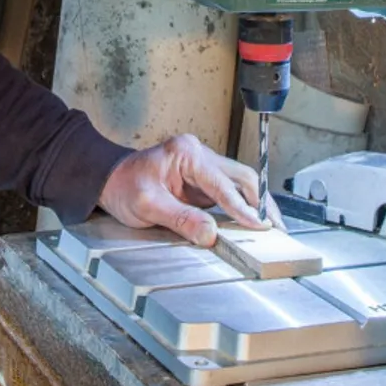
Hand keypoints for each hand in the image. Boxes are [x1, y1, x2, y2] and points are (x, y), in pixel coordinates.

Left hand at [97, 134, 279, 247]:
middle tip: (275, 227)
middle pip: (241, 176)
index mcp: (186, 152)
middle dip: (260, 202)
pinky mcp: (203, 180)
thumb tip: (210, 233)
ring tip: (271, 226)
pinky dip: (243, 206)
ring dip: (256, 204)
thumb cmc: (123, 186)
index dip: (241, 207)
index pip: (221, 182)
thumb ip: (180, 218)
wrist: (110, 181)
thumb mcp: (147, 205)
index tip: (257, 224)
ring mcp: (203, 166)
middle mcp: (199, 154)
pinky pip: (229, 191)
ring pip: (240, 182)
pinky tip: (253, 222)